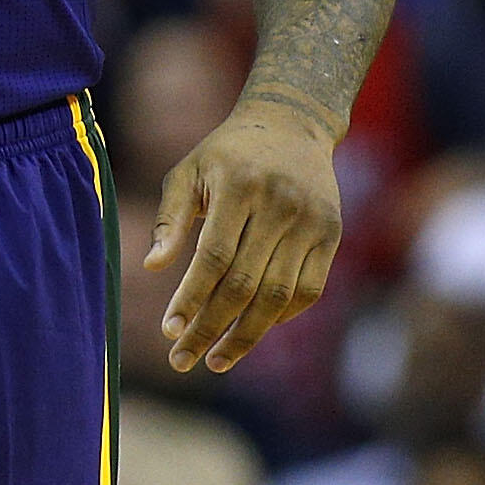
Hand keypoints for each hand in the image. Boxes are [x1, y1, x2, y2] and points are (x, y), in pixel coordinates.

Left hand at [146, 106, 342, 374]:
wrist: (292, 125)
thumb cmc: (226, 154)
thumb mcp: (188, 172)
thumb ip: (170, 220)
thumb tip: (152, 268)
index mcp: (240, 187)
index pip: (214, 256)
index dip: (192, 297)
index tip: (168, 330)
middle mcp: (281, 206)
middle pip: (246, 283)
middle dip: (212, 327)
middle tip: (182, 359)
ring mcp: (312, 222)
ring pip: (279, 295)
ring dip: (246, 335)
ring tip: (215, 359)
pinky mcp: (332, 235)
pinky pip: (308, 290)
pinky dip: (279, 317)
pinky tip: (251, 332)